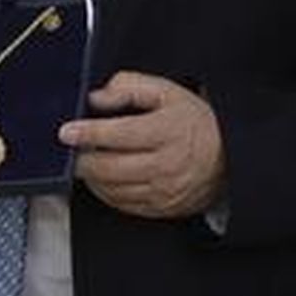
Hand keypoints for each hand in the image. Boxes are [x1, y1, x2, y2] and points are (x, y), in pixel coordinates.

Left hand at [58, 71, 225, 219]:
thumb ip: (130, 87)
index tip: (66, 132)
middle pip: (110, 167)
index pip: (119, 134)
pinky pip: (123, 205)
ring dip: (91, 177)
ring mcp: (163, 190)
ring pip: (112, 190)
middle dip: (82, 160)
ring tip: (85, 162)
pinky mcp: (161, 208)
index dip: (89, 133)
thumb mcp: (167, 92)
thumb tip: (97, 98)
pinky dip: (106, 193)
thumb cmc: (194, 121)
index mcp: (166, 131)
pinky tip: (102, 179)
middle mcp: (165, 164)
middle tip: (71, 150)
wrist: (229, 157)